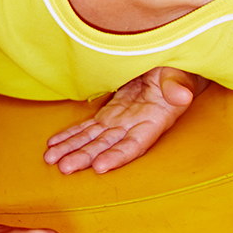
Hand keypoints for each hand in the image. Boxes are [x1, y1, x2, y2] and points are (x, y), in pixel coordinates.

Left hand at [44, 66, 206, 174]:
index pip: (134, 144)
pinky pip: (88, 127)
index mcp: (154, 121)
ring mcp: (120, 121)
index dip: (117, 156)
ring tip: (52, 159)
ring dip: (72, 149)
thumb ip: (178, 85)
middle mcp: (134, 126)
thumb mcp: (179, 74)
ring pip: (92, 139)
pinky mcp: (110, 113)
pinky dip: (71, 135)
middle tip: (64, 168)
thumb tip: (181, 95)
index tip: (99, 166)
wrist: (170, 65)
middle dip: (84, 157)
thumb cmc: (178, 69)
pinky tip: (55, 144)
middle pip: (106, 146)